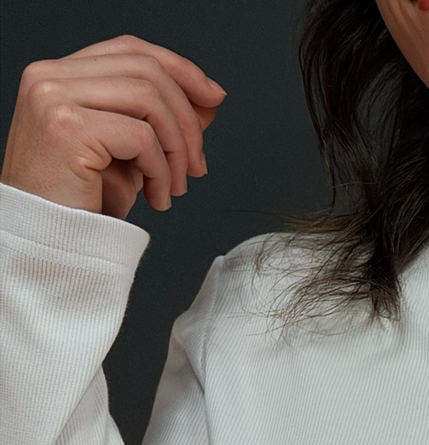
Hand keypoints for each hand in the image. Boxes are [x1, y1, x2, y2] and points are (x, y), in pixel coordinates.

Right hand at [1, 34, 225, 217]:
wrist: (49, 244)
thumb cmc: (80, 205)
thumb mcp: (130, 155)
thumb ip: (161, 122)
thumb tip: (207, 99)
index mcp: (60, 76)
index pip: (130, 50)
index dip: (178, 69)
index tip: (212, 97)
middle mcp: (50, 78)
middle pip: (146, 70)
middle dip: (187, 119)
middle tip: (198, 165)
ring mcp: (54, 98)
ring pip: (149, 99)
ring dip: (177, 149)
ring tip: (176, 187)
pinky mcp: (67, 127)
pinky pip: (142, 137)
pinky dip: (162, 171)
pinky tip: (157, 198)